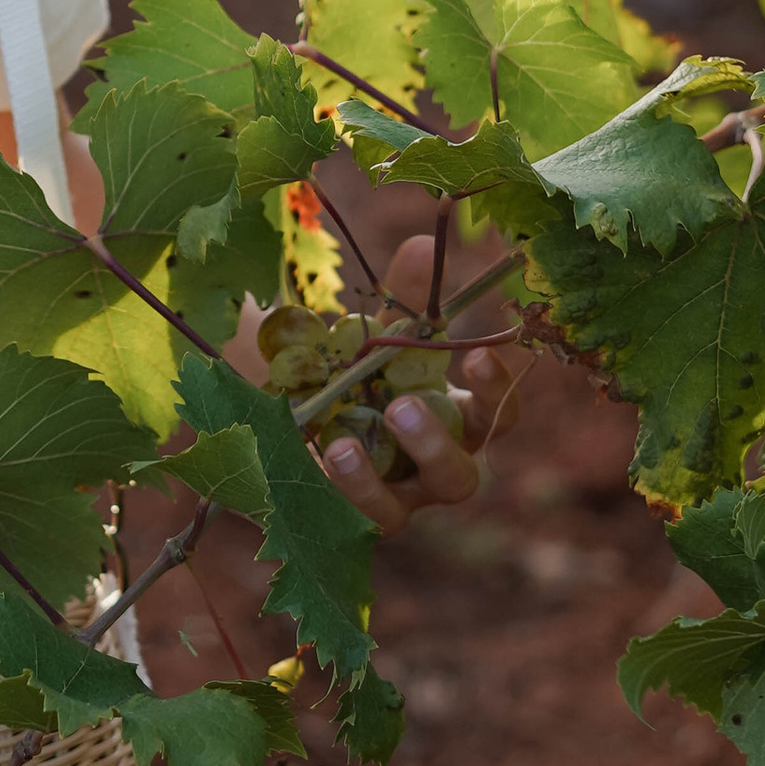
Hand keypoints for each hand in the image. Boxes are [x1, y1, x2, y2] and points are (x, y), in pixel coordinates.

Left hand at [316, 236, 519, 536]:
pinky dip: (344, 490)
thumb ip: (400, 298)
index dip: (497, 391)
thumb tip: (424, 247)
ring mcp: (389, 500)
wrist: (266, 409)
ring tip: (344, 442)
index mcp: (448, 418)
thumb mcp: (366, 330)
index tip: (478, 357)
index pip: (496, 416)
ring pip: (405, 509)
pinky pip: (359, 518)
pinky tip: (321, 453)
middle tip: (402, 407)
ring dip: (372, 480)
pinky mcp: (348, 518)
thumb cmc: (340, 367)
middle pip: (461, 477)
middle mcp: (426, 468)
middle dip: (436, 444)